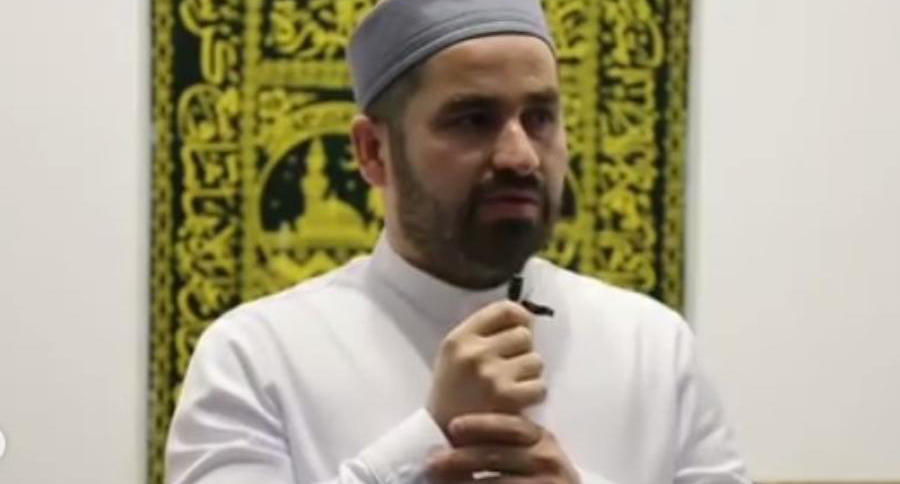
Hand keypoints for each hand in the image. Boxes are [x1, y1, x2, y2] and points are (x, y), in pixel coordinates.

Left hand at [426, 413, 579, 483]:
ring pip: (498, 482)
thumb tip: (455, 429)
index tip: (453, 425)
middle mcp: (546, 457)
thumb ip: (506, 439)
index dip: (481, 424)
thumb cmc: (538, 472)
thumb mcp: (531, 450)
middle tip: (432, 462)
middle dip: (461, 458)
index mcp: (540, 436)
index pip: (509, 426)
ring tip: (440, 483)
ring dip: (466, 483)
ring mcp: (547, 481)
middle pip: (497, 455)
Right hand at [427, 301, 545, 432]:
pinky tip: (518, 402)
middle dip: (523, 351)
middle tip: (511, 368)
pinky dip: (533, 395)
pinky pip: (540, 386)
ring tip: (511, 386)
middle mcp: (474, 352)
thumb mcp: (455, 356)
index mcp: (459, 338)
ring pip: (536, 360)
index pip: (505, 309)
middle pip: (524, 334)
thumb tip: (527, 320)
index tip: (522, 329)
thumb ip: (483, 335)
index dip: (521, 317)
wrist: (441, 438)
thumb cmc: (452, 394)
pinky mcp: (507, 398)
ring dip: (529, 374)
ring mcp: (491, 375)